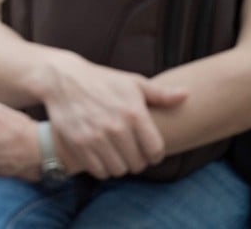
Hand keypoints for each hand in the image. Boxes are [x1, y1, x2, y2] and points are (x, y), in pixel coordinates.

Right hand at [42, 58, 186, 178]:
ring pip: (118, 170)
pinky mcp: (78, 144)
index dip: (155, 154)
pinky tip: (101, 156)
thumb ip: (160, 94)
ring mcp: (96, 137)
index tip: (149, 150)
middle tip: (131, 152)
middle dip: (137, 161)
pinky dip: (102, 167)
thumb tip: (187, 95)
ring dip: (119, 166)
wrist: (63, 79)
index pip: (155, 151)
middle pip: (137, 164)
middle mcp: (116, 127)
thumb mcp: (132, 83)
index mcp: (134, 113)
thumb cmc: (103, 81)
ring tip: (116, 154)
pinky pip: (98, 171)